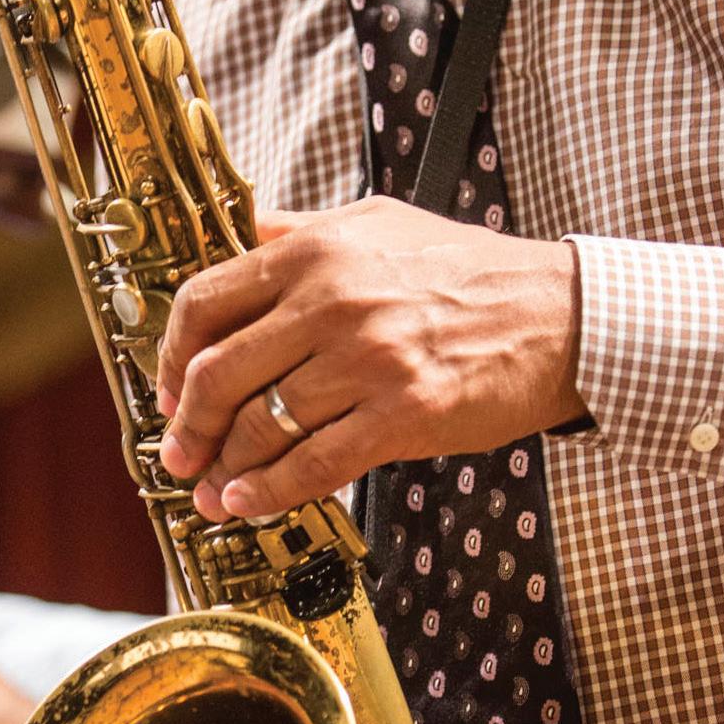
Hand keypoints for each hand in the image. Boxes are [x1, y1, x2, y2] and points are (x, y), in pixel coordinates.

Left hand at [155, 196, 584, 521]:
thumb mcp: (371, 220)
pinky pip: (315, 464)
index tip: (167, 384)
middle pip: (217, 372)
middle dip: (185, 423)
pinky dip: (270, 492)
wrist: (555, 314)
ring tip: (210, 489)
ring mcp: (366, 361)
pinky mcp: (402, 415)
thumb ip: (297, 229)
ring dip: (223, 468)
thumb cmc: (462, 267)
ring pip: (261, 425)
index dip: (169, 352)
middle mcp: (329, 302)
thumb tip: (236, 233)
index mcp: (313, 251)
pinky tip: (248, 503)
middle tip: (176, 449)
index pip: (205, 301)